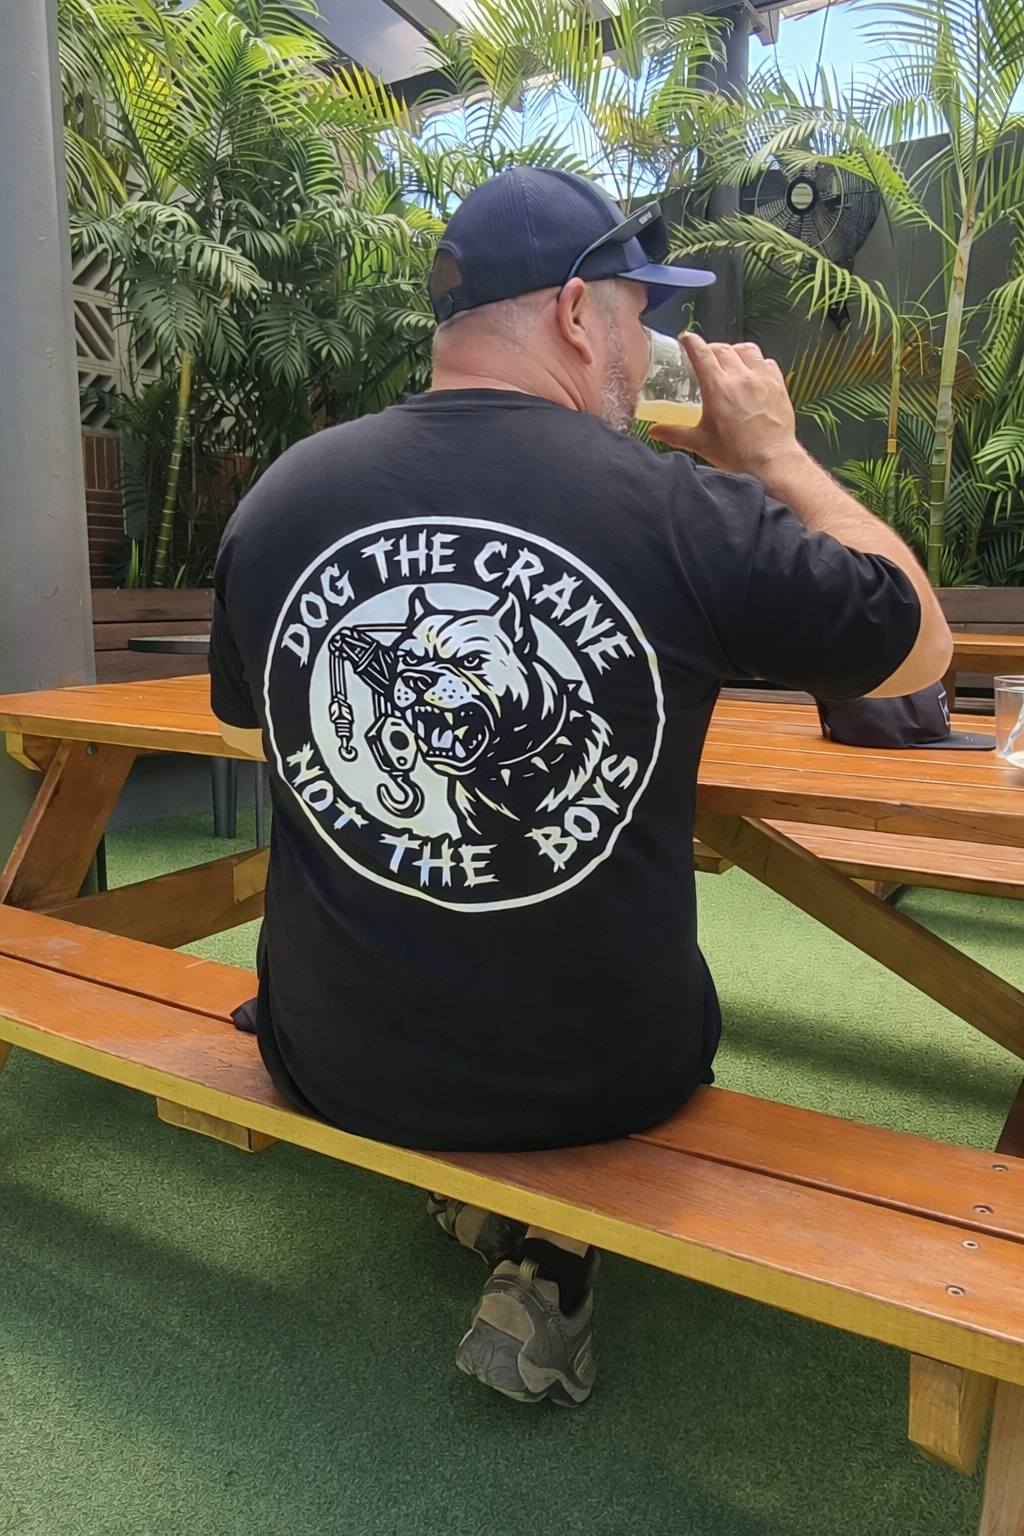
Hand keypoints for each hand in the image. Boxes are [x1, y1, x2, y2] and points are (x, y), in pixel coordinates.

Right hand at [648, 334, 802, 477]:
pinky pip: (767, 362)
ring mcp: (761, 379)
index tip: (686, 339)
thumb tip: (655, 431)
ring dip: (735, 351)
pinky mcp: (777, 385)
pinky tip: (753, 373)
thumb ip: (675, 433)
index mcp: (717, 388)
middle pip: (722, 348)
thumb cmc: (737, 453)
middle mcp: (739, 377)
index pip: (701, 353)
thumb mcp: (700, 443)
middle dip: (711, 349)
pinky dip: (758, 362)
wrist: (772, 460)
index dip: (691, 342)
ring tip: (730, 360)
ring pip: (747, 350)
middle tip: (705, 357)